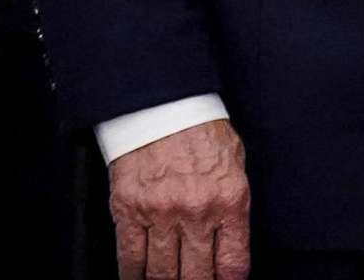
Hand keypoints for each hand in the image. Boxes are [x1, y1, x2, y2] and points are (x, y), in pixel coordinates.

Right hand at [109, 118, 249, 279]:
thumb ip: (233, 205)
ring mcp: (161, 212)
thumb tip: (230, 243)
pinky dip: (133, 276)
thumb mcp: (234, 163)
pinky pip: (130, 258)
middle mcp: (196, 211)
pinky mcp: (129, 209)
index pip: (232, 265)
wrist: (162, 101)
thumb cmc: (199, 128)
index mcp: (229, 200)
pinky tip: (137, 279)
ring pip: (161, 274)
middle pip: (196, 277)